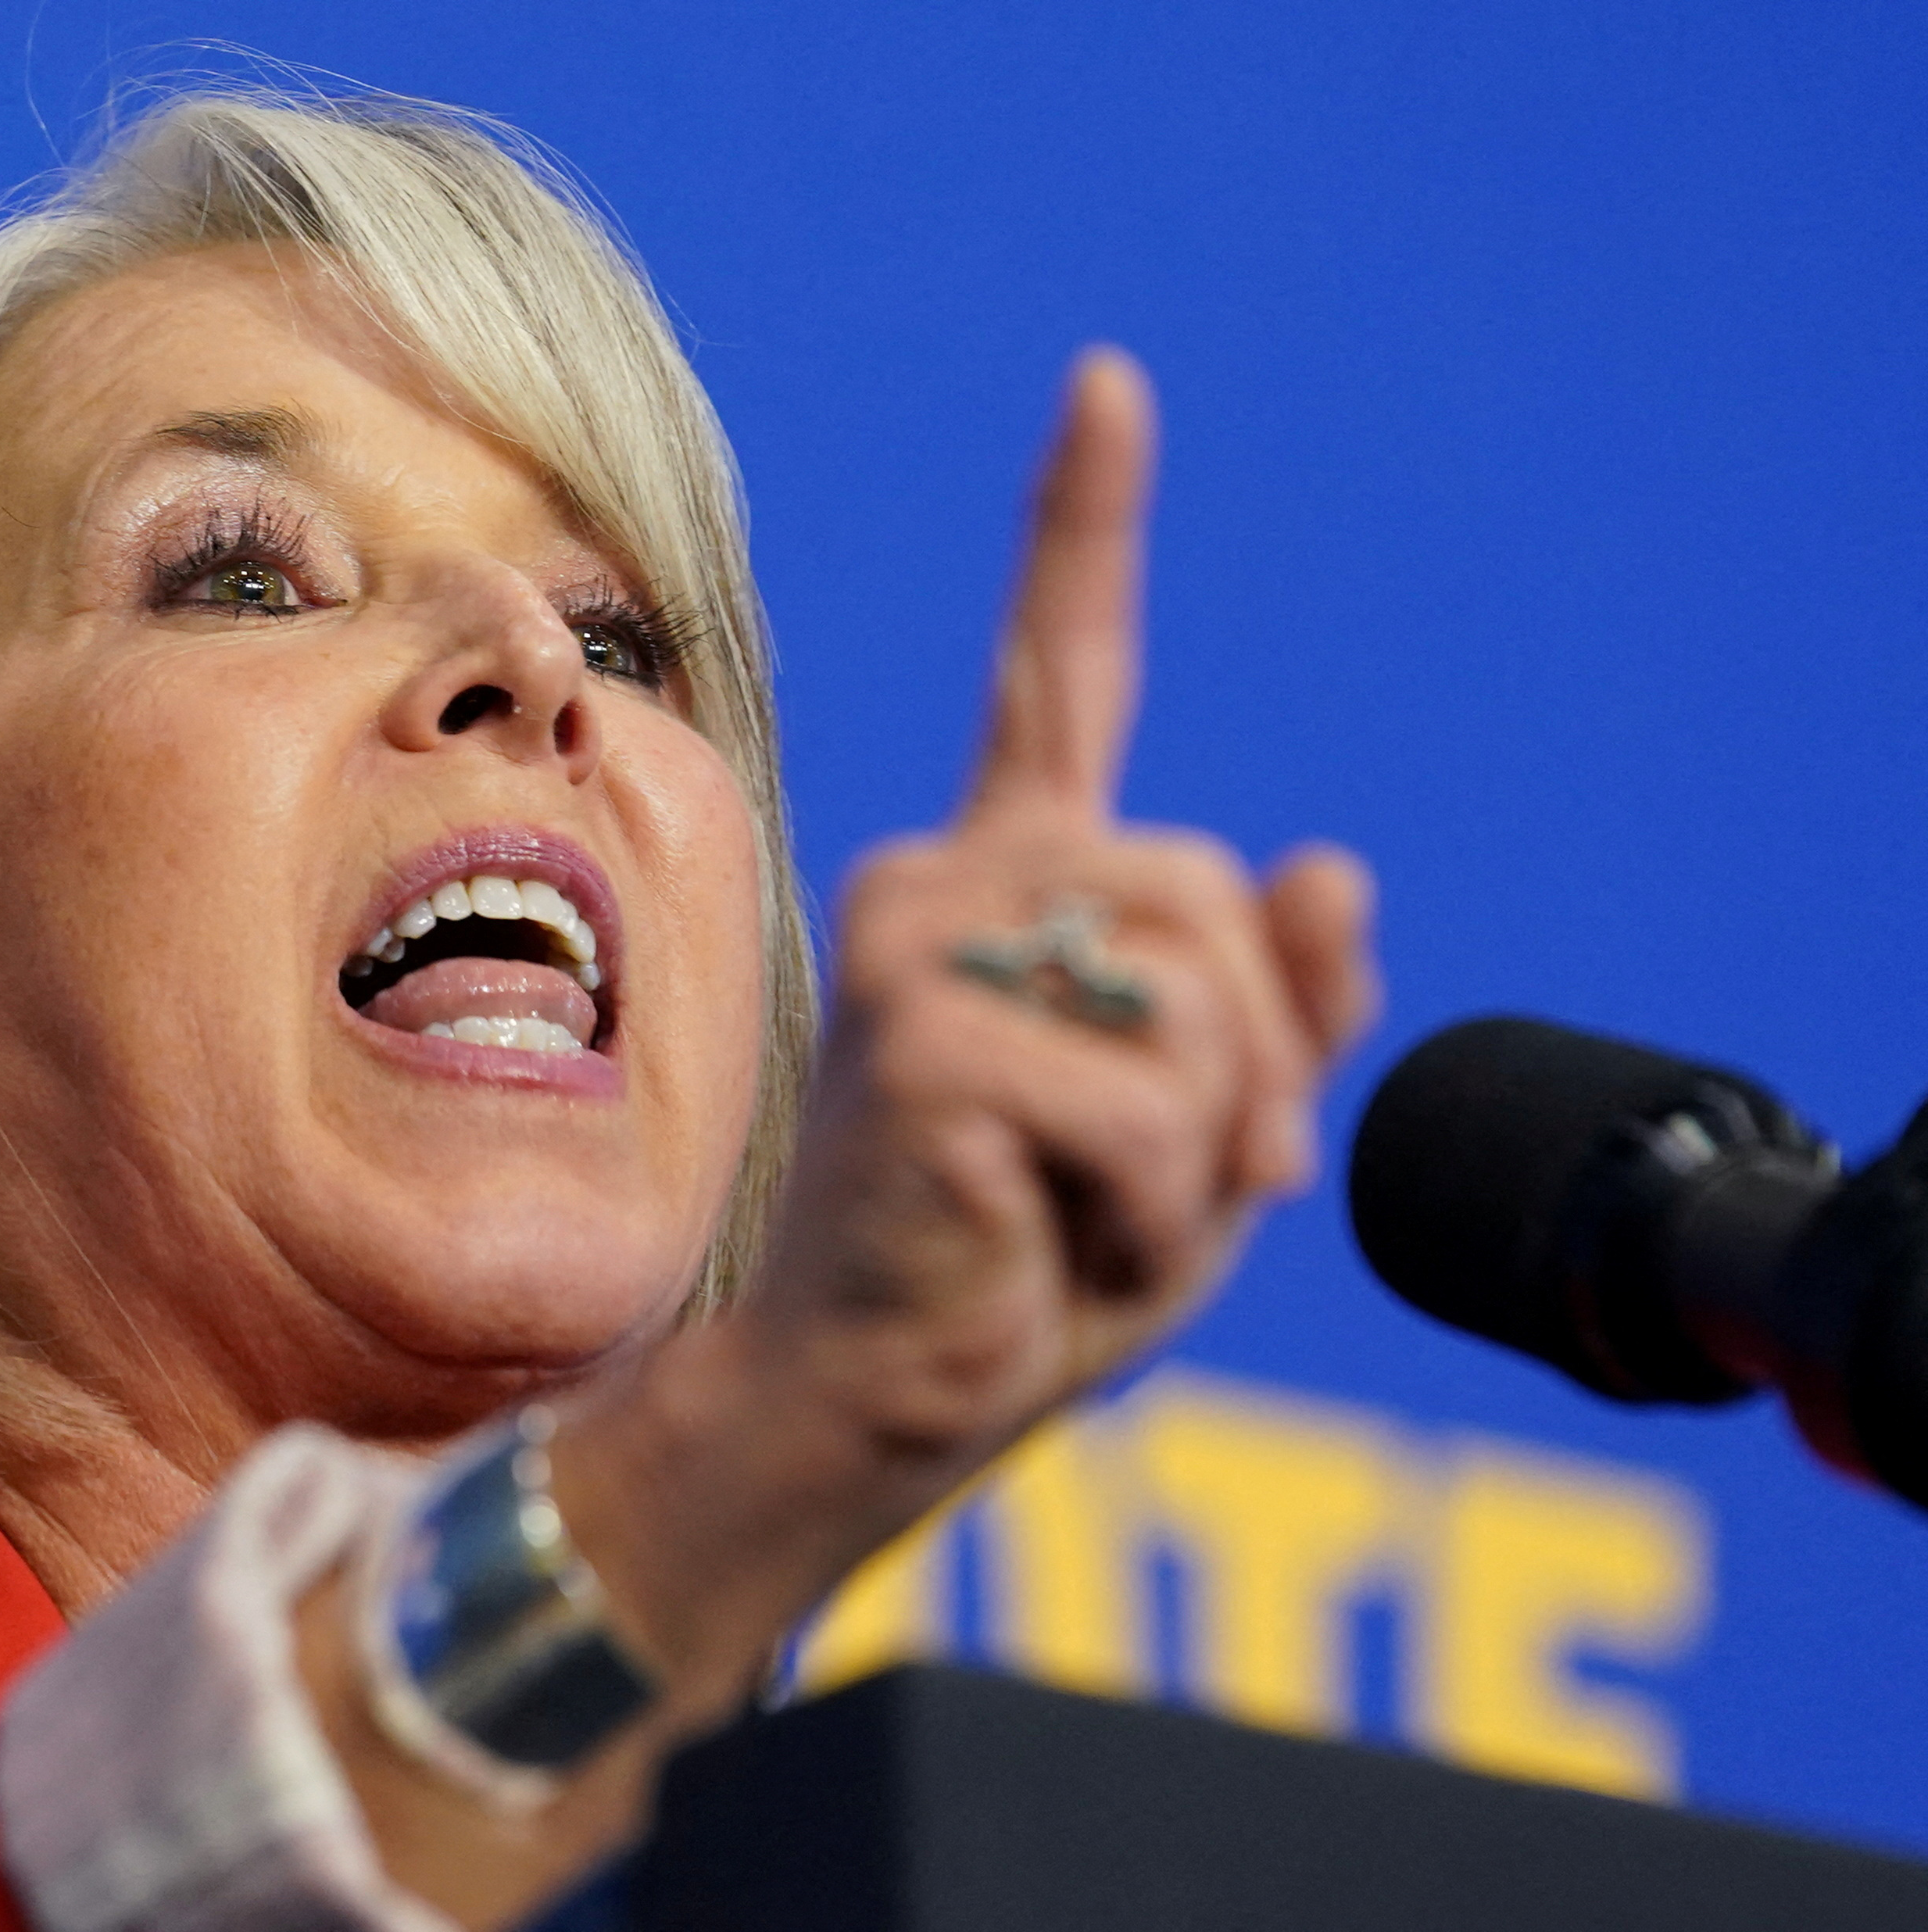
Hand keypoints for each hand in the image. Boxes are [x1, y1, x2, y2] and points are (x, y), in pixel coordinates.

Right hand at [309, 351, 1381, 1931]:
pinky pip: (1151, 1097)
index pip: (1054, 678)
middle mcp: (945, 877)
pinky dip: (1147, 1206)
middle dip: (1247, 1070)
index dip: (1084, 529)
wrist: (859, 1402)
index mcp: (1003, 885)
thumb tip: (1333, 860)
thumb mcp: (1192, 1144)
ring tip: (1087, 1217)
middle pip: (1217, 892)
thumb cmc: (1014, 1274)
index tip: (1112, 386)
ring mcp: (920, 934)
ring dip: (1200, 1147)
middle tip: (1157, 1191)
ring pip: (1200, 989)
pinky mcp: (923, 1020)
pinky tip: (1037, 1239)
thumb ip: (1271, 1011)